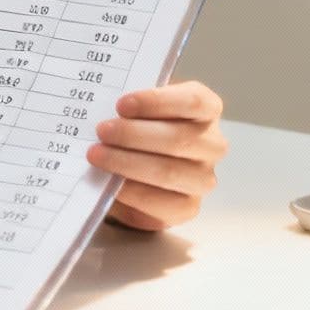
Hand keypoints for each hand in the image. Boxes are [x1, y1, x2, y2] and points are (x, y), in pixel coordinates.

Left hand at [86, 81, 226, 231]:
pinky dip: (130, 192)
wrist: (135, 167)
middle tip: (101, 131)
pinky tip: (109, 181)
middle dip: (133, 135)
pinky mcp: (187, 207)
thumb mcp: (140, 107)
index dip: (157, 102)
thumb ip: (130, 104)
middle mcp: (212, 144)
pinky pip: (161, 203)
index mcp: (207, 109)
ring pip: (169, 172)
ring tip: (96, 154)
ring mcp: (203, 178)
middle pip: (178, 139)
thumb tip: (101, 102)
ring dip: (127, 163)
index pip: (194, 101)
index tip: (121, 104)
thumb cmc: (138, 126)